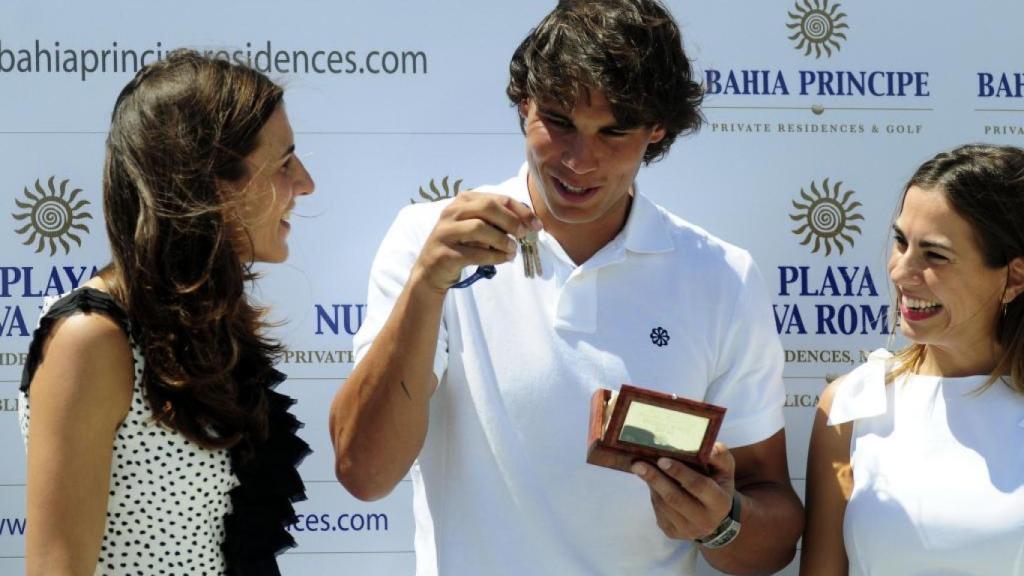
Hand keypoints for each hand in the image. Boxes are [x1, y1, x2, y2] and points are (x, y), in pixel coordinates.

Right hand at [411, 191, 541, 292]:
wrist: (432, 270)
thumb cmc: (462, 245)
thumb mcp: (478, 228)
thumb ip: (498, 222)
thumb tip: (529, 223)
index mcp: (463, 200)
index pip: (497, 199)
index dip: (520, 211)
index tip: (536, 224)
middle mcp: (452, 212)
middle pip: (487, 207)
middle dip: (511, 220)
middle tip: (524, 234)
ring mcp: (445, 232)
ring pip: (479, 228)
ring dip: (502, 240)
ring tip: (513, 250)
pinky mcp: (445, 253)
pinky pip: (475, 253)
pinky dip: (494, 256)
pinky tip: (504, 259)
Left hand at [633, 442, 736, 541]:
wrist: (713, 517)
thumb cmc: (717, 485)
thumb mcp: (725, 470)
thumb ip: (720, 456)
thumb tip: (710, 448)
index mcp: (720, 503)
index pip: (698, 486)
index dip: (680, 473)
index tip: (662, 460)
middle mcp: (704, 521)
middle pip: (674, 498)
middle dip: (655, 479)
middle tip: (638, 464)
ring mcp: (687, 530)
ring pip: (663, 504)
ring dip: (651, 485)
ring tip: (640, 467)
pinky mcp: (672, 533)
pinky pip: (657, 511)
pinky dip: (653, 494)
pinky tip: (651, 482)